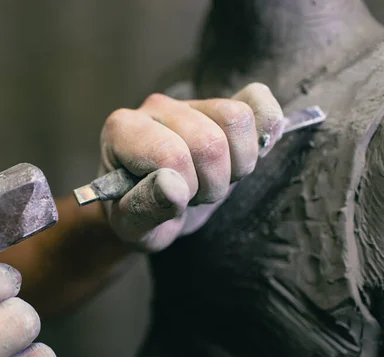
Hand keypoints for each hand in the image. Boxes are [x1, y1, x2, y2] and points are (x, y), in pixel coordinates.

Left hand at [99, 82, 283, 251]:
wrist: (151, 210)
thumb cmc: (137, 216)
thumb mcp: (132, 226)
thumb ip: (145, 208)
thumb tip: (173, 186)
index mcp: (122, 129)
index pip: (172, 154)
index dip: (183, 189)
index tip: (170, 201)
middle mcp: (155, 107)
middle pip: (209, 140)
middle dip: (210, 183)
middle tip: (192, 196)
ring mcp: (190, 103)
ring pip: (237, 119)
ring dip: (236, 165)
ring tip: (212, 181)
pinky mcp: (220, 105)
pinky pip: (258, 100)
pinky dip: (265, 130)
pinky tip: (244, 158)